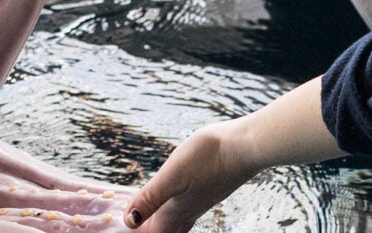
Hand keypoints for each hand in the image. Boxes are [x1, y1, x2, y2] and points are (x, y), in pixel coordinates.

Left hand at [124, 121, 261, 231]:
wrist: (245, 147)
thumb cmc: (209, 158)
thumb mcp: (172, 176)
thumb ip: (150, 198)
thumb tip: (129, 221)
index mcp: (176, 209)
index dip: (139, 231)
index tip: (126, 226)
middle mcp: (189, 209)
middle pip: (167, 231)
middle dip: (151, 230)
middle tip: (137, 224)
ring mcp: (202, 199)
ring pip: (179, 221)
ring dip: (163, 222)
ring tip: (151, 218)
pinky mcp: (211, 188)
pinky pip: (190, 208)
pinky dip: (176, 209)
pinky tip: (177, 198)